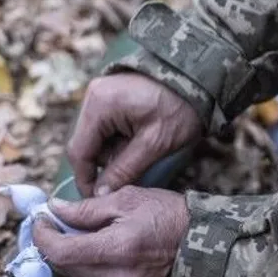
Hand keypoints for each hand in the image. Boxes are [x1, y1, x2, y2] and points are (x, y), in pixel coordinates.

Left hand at [33, 186, 188, 276]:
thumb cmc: (167, 215)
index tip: (41, 223)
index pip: (61, 253)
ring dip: (75, 263)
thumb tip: (53, 211)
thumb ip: (85, 209)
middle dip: (56, 247)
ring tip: (89, 242)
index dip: (43, 237)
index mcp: (119, 249)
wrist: (204, 242)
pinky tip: (107, 261)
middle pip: (67, 269)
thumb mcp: (126, 199)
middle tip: (59, 228)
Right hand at [69, 72, 202, 196]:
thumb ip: (125, 170)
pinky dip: (119, 141)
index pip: (79, 152)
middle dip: (106, 164)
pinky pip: (105, 128)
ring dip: (114, 153)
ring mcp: (100, 95)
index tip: (99, 199)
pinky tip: (139, 140)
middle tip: (131, 173)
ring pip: (96, 139)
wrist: (197, 77)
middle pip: (86, 146)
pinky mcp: (109, 98)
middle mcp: (92, 97)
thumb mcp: (155, 143)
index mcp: (99, 105)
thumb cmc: (179, 107)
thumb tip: (100, 194)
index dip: (86, 180)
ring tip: (143, 150)